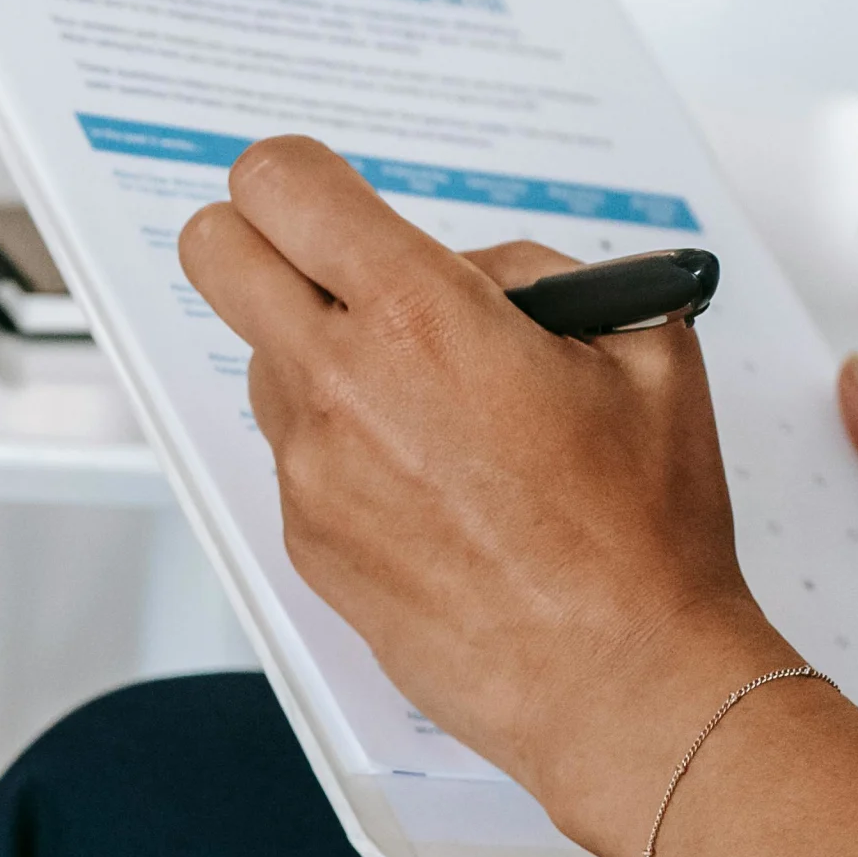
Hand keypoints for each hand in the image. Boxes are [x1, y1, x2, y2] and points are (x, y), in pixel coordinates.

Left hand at [176, 138, 793, 856]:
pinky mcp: (305, 540)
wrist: (620, 680)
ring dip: (319, 353)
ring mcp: (309, 469)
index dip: (296, 176)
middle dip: (260, 239)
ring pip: (262, 359)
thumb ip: (542, 279)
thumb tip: (481, 273)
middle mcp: (340, 383)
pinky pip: (296, 452)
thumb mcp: (641, 349)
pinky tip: (431, 484)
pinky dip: (343, 443)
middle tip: (332, 269)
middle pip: (215, 252)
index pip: (280, 184)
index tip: (323, 195)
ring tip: (429, 405)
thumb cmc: (641, 533)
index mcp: (420, 315)